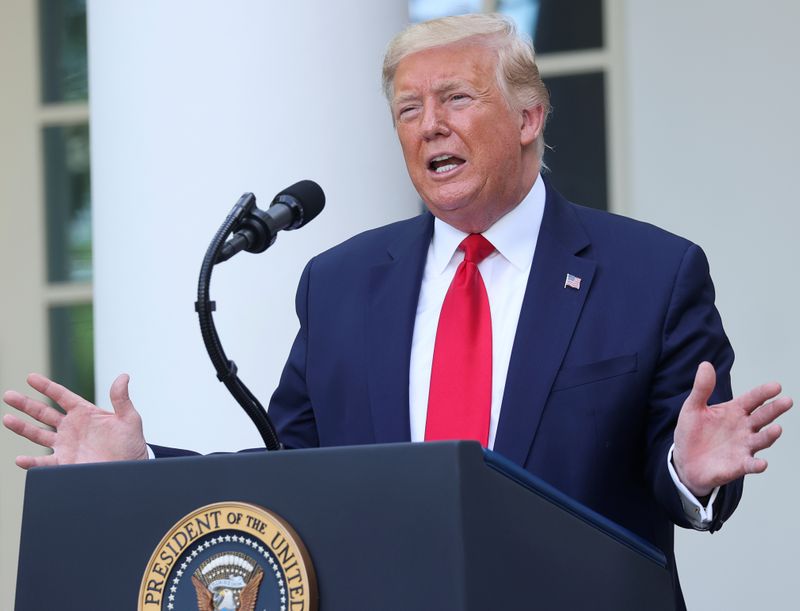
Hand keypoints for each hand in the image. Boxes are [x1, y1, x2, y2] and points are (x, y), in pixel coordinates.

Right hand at [2, 373, 147, 468]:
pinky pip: (43, 462)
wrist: (130, 469)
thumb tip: (123, 376)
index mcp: (85, 413)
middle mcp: (71, 427)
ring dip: (22, 427)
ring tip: (7, 418)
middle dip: (25, 404)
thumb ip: (121, 399)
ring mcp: (65, 445)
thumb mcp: (129, 419)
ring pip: (38, 434)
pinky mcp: (64, 463)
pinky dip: (31, 462)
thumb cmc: (131, 443)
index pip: (62, 396)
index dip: (46, 387)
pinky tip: (20, 459)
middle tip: (8, 395)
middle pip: (43, 413)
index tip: (30, 377)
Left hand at [673, 362, 792, 497]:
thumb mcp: (693, 407)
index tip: (776, 386)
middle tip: (787, 401)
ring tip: (776, 429)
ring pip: (761, 440)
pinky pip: (750, 465)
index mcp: (734, 411)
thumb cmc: (692, 432)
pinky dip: (757, 464)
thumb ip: (702, 388)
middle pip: (763, 417)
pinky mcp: (738, 465)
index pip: (752, 399)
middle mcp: (744, 428)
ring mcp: (743, 447)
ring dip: (769, 435)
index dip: (763, 392)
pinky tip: (761, 463)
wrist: (684, 461)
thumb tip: (705, 364)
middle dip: (775, 409)